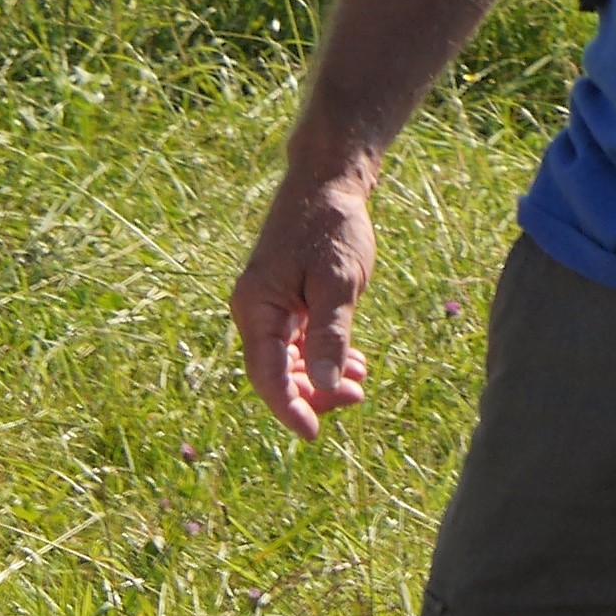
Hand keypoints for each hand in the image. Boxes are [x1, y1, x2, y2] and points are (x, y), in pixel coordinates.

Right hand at [233, 154, 377, 440]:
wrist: (329, 181)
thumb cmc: (332, 227)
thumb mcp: (339, 282)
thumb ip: (330, 333)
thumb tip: (323, 383)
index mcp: (257, 306)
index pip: (266, 373)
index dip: (288, 408)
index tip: (312, 433)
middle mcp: (256, 311)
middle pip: (278, 372)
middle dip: (313, 392)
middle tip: (356, 396)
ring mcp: (270, 307)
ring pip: (290, 361)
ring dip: (321, 377)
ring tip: (359, 382)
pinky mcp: (287, 301)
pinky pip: (298, 342)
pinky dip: (323, 356)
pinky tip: (353, 364)